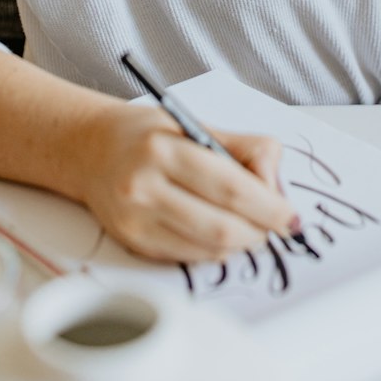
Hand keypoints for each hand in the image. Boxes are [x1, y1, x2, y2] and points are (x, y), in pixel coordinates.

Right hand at [75, 102, 297, 262]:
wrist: (90, 150)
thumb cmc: (147, 134)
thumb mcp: (193, 123)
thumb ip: (242, 149)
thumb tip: (276, 187)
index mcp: (164, 147)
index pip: (230, 186)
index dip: (268, 206)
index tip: (290, 215)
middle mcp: (145, 185)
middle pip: (221, 225)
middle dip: (260, 231)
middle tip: (276, 226)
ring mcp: (136, 219)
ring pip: (207, 248)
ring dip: (241, 244)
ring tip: (252, 229)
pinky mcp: (132, 242)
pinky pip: (187, 257)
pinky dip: (214, 251)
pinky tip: (221, 234)